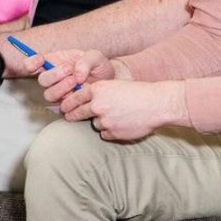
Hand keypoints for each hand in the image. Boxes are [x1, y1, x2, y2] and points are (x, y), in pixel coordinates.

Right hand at [38, 49, 117, 104]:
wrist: (110, 82)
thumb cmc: (99, 66)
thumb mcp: (96, 57)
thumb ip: (86, 61)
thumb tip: (76, 74)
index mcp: (55, 62)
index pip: (34, 63)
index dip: (31, 62)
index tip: (41, 59)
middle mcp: (54, 78)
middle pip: (42, 80)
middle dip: (54, 75)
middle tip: (69, 70)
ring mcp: (59, 92)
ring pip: (49, 95)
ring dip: (61, 88)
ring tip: (76, 82)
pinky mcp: (67, 104)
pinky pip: (61, 107)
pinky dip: (69, 102)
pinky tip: (80, 94)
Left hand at [62, 79, 184, 141]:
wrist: (156, 104)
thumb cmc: (138, 92)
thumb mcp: (115, 85)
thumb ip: (99, 93)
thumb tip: (84, 101)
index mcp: (97, 90)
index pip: (75, 98)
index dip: (67, 103)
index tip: (64, 107)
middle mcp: (97, 105)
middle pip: (77, 113)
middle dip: (72, 115)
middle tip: (69, 117)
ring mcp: (104, 120)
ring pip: (95, 124)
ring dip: (101, 122)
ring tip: (117, 116)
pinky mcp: (112, 132)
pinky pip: (105, 134)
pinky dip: (111, 131)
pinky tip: (123, 124)